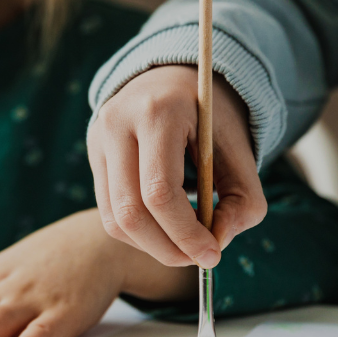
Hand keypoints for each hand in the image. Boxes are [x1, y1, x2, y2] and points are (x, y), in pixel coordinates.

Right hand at [87, 65, 265, 267]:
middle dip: (167, 248)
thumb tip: (217, 244)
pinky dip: (139, 232)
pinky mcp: (94, 153)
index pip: (160, 192)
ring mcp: (99, 138)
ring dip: (152, 245)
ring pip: (114, 219)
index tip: (212, 254)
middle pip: (130, 212)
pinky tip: (166, 226)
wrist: (177, 77)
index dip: (185, 234)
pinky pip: (109, 211)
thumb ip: (243, 200)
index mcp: (158, 112)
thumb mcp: (241, 151)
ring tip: (184, 242)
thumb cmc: (212, 117)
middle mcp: (118, 122)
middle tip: (197, 259)